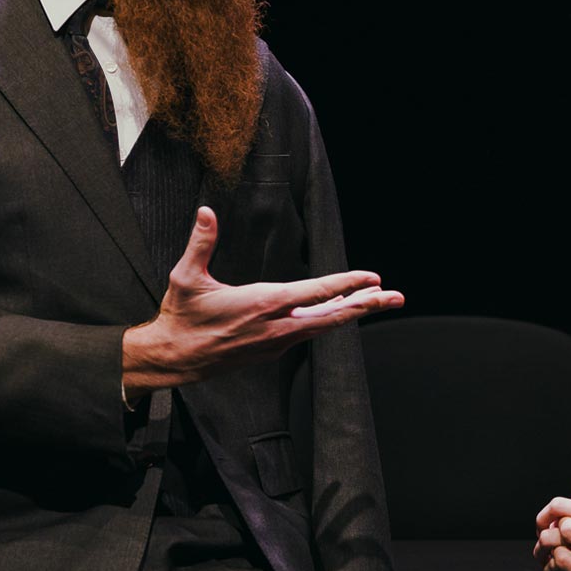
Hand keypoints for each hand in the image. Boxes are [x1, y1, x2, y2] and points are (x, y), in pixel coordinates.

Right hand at [123, 206, 403, 394]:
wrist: (174, 359)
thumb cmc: (181, 316)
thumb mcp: (186, 277)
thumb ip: (201, 243)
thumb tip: (206, 212)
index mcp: (262, 304)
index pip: (316, 293)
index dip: (347, 283)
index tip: (373, 277)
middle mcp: (276, 326)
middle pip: (332, 315)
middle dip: (366, 305)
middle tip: (396, 297)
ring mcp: (276, 341)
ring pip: (323, 326)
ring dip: (351, 311)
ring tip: (377, 300)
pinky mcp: (272, 349)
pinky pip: (309, 332)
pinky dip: (329, 320)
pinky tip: (339, 310)